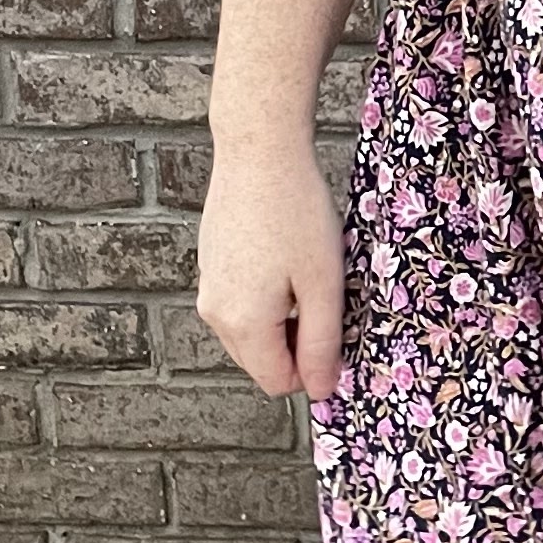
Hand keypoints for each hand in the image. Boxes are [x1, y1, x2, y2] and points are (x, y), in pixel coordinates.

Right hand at [196, 135, 346, 403]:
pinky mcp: (208, 266)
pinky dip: (265, 297)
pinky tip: (283, 258)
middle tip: (323, 297)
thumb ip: (321, 343)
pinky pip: (239, 304)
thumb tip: (322, 390)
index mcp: (242, 324)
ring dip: (281, 320)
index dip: (313, 368)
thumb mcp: (323, 283)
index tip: (336, 330)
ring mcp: (207, 288)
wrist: (258, 152)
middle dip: (295, 344)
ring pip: (250, 333)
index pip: (279, 382)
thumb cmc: (297, 213)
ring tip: (303, 274)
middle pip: (261, 362)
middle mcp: (215, 314)